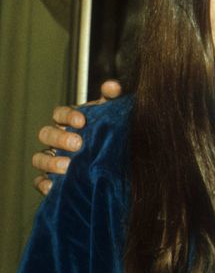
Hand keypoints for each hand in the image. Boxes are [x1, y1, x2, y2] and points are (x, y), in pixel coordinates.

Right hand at [32, 80, 122, 194]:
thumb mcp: (113, 114)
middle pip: (46, 134)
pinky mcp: (51, 179)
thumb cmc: (110, 132)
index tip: (82, 121)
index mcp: (68, 121)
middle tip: (78, 145)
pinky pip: (40, 181)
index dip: (67, 116)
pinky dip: (44, 184)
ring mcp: (52, 159)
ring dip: (51, 162)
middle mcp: (56, 139)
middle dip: (60, 139)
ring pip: (39, 158)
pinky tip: (55, 186)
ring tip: (68, 166)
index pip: (59, 113)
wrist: (116, 160)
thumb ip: (113, 98)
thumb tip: (113, 87)